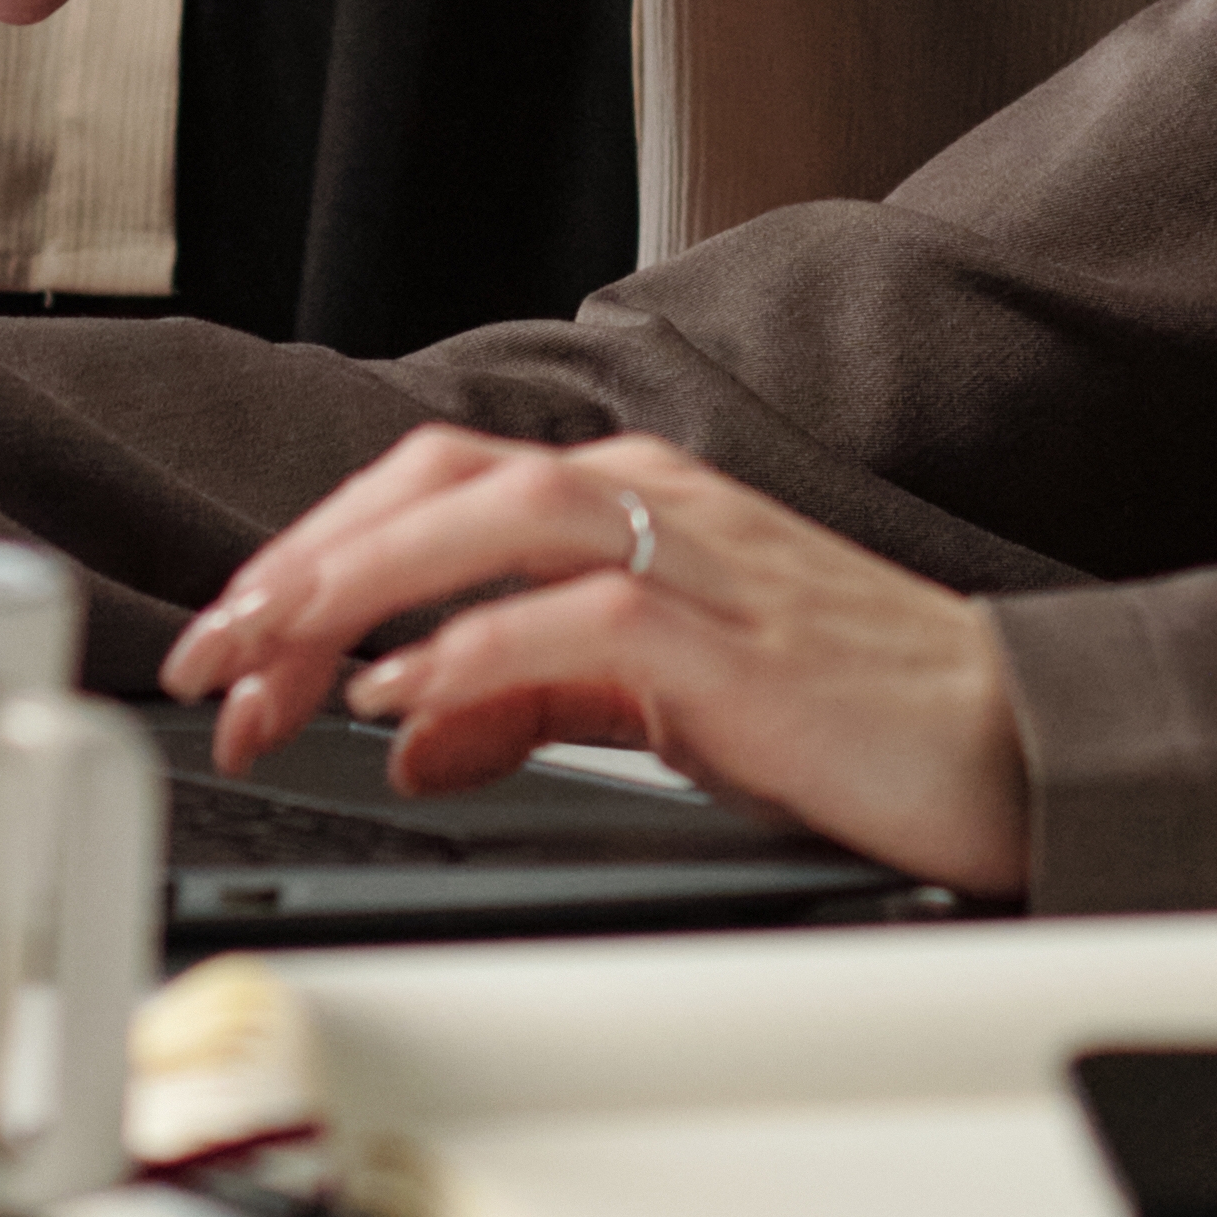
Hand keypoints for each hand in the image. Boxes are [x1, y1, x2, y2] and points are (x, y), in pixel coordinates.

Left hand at [167, 426, 1031, 898]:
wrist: (1006, 736)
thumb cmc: (849, 708)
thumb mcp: (656, 701)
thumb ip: (530, 702)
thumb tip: (405, 728)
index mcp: (635, 497)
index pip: (435, 488)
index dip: (316, 553)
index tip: (233, 644)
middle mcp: (656, 498)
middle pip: (439, 480)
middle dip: (304, 560)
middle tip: (210, 649)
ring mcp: (698, 556)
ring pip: (494, 517)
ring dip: (360, 583)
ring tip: (269, 658)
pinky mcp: (734, 639)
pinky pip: (582, 620)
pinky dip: (479, 648)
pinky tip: (405, 694)